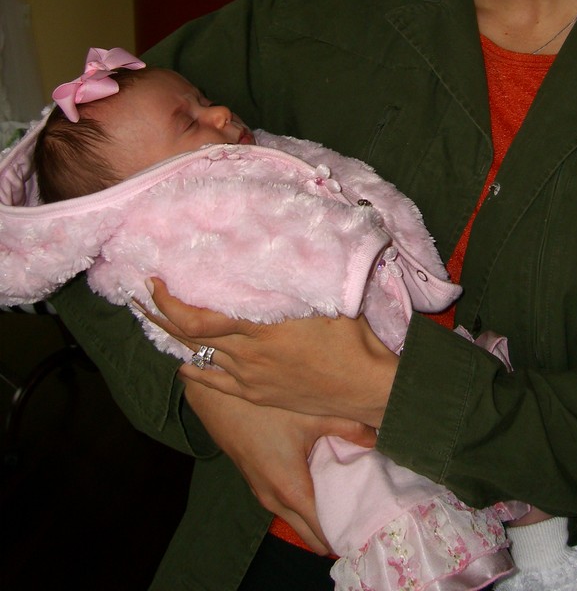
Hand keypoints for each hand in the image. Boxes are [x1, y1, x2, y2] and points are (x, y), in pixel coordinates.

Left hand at [145, 278, 397, 428]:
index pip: (198, 318)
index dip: (169, 302)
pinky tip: (183, 366)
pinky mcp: (257, 394)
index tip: (154, 281)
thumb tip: (278, 252)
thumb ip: (294, 280)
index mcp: (260, 328)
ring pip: (199, 359)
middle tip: (140, 296)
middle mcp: (247, 356)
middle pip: (189, 337)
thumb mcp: (323, 298)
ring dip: (174, 340)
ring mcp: (250, 379)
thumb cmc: (351, 339)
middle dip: (160, 315)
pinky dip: (194, 372)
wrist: (366, 387)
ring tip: (157, 322)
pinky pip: (215, 384)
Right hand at [182, 379, 376, 553]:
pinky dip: (304, 504)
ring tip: (347, 503)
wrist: (217, 400)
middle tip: (363, 516)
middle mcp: (275, 500)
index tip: (368, 529)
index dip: (346, 534)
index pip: (323, 532)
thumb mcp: (310, 414)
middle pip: (311, 534)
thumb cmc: (263, 408)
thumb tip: (377, 437)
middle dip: (335, 530)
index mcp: (291, 489)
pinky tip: (320, 484)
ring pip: (297, 520)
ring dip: (319, 517)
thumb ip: (348, 426)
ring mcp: (263, 494)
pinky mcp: (257, 483)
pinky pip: (286, 505)